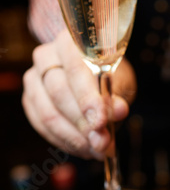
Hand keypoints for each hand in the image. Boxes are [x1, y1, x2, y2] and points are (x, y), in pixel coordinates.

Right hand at [22, 29, 135, 159]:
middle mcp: (46, 56)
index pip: (75, 69)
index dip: (88, 98)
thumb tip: (118, 112)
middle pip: (59, 93)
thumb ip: (116, 95)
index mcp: (70, 41)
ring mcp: (33, 78)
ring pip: (48, 113)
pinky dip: (64, 141)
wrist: (94, 71)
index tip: (101, 122)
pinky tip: (83, 147)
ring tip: (97, 149)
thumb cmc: (108, 72)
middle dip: (83, 123)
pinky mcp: (29, 99)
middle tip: (102, 142)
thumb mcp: (120, 80)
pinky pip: (41, 125)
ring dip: (74, 137)